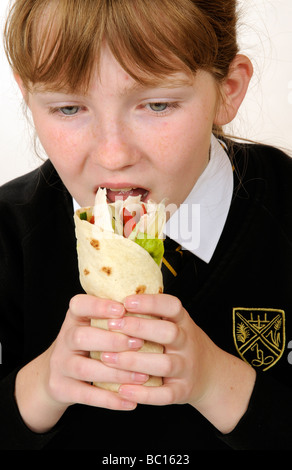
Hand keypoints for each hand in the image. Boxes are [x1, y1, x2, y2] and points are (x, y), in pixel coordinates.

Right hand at [15, 294, 148, 432]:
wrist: (59, 374)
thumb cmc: (91, 344)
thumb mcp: (97, 326)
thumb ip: (118, 319)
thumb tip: (155, 311)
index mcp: (75, 318)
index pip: (79, 305)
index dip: (99, 306)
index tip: (122, 309)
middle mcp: (64, 339)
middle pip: (80, 336)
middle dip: (111, 340)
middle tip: (138, 343)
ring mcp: (60, 364)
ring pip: (83, 368)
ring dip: (115, 372)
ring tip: (142, 376)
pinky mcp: (61, 388)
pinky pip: (85, 395)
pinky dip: (109, 399)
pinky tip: (130, 401)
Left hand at [100, 293, 255, 432]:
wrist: (210, 375)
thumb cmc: (178, 344)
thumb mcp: (173, 323)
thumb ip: (150, 314)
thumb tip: (111, 300)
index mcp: (183, 322)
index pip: (172, 306)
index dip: (150, 303)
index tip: (126, 301)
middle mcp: (187, 343)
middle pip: (168, 333)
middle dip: (139, 328)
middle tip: (112, 325)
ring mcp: (186, 367)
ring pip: (164, 364)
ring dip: (134, 361)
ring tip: (107, 358)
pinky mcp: (182, 391)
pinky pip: (164, 394)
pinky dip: (143, 394)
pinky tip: (122, 390)